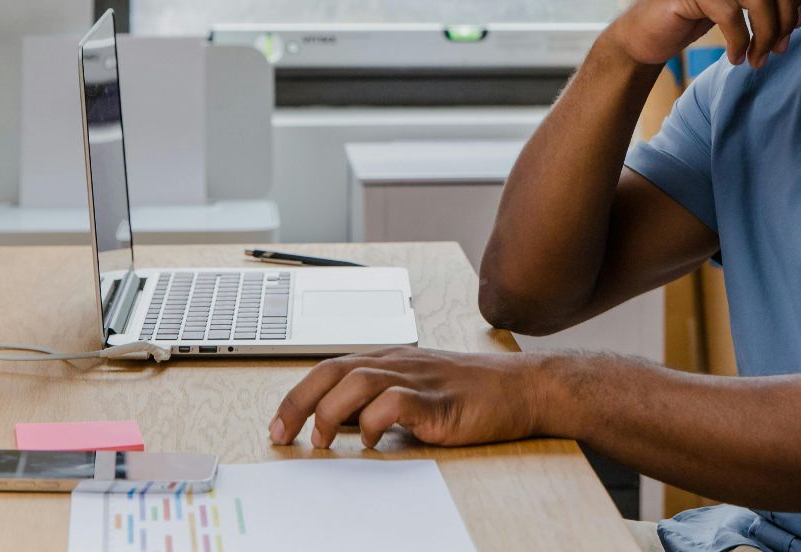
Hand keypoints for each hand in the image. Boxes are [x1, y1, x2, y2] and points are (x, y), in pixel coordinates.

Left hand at [269, 348, 552, 449]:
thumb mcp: (417, 391)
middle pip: (334, 370)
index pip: (330, 367)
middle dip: (299, 403)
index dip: (298, 395)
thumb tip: (335, 424)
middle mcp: (399, 363)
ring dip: (330, 412)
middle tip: (282, 435)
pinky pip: (395, 403)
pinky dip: (373, 421)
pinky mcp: (439, 402)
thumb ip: (379, 402)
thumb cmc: (471, 393)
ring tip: (321, 442)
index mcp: (390, 359)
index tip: (277, 425)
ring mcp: (419, 380)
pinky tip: (371, 441)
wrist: (523, 388)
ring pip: (357, 381)